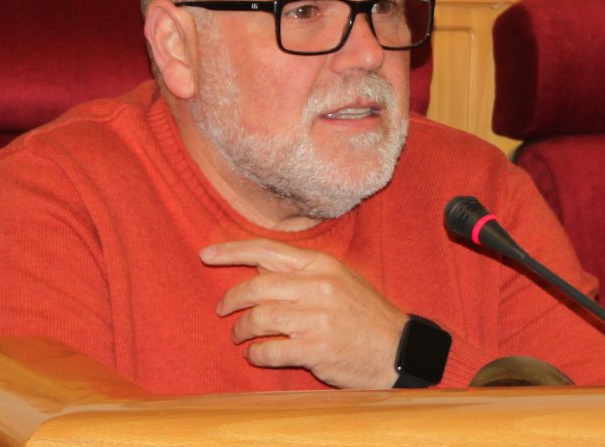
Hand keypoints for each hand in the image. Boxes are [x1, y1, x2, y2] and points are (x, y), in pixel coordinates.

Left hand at [200, 239, 407, 388]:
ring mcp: (317, 319)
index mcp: (321, 264)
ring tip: (239, 336)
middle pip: (256, 287)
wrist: (398, 350)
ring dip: (242, 330)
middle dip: (231, 299)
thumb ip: (300, 272)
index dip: (231, 251)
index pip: (266, 250)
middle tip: (223, 310)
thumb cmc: (363, 314)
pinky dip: (256, 354)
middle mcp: (317, 286)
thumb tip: (257, 268)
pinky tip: (256, 355)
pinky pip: (271, 350)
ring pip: (259, 319)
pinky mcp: (316, 350)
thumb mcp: (338, 280)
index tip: (206, 254)